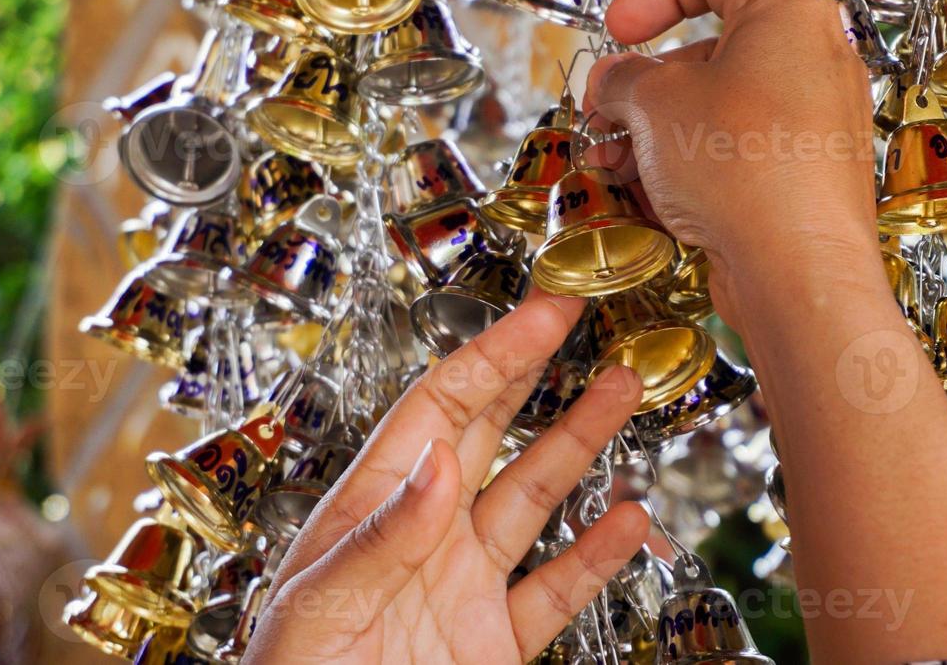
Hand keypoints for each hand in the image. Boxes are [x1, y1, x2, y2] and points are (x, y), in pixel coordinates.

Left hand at [242, 293, 648, 664]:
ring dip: (579, 446)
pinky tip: (628, 520)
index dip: (494, 355)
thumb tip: (436, 461)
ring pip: (533, 500)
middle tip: (581, 322)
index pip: (438, 410)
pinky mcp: (494, 644)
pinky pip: (555, 592)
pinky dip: (596, 556)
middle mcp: (422, 538)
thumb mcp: (317, 608)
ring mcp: (461, 588)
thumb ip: (379, 539)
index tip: (544, 314)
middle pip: (488, 433)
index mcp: (370, 512)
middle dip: (535, 374)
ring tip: (620, 392)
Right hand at [584, 0, 877, 323]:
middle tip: (602, 109)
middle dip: (643, 81)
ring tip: (610, 162)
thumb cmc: (743, 170)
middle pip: (711, 48)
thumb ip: (621, 76)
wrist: (797, 271)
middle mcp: (814, 60)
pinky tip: (644, 193)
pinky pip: (736, 152)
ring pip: (718, 106)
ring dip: (654, 129)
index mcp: (789, 14)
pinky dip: (689, 164)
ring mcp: (814, 121)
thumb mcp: (653, 103)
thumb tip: (612, 81)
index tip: (618, 26)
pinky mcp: (805, 175)